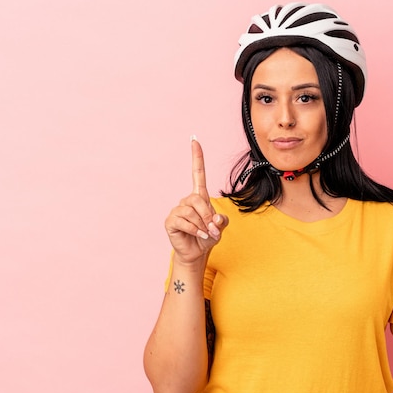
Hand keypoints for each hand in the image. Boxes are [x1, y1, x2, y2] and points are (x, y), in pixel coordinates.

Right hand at [164, 138, 228, 263]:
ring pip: (192, 212)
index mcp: (199, 197)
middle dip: (208, 215)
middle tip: (212, 229)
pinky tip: (198, 235)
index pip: (197, 173)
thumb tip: (215, 219)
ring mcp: (177, 210)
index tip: (194, 140)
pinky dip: (195, 230)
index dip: (196, 157)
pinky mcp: (171, 221)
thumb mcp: (220, 228)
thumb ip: (221, 221)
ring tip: (205, 233)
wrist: (197, 252)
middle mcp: (187, 200)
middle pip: (199, 199)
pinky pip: (184, 222)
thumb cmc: (208, 236)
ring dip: (202, 225)